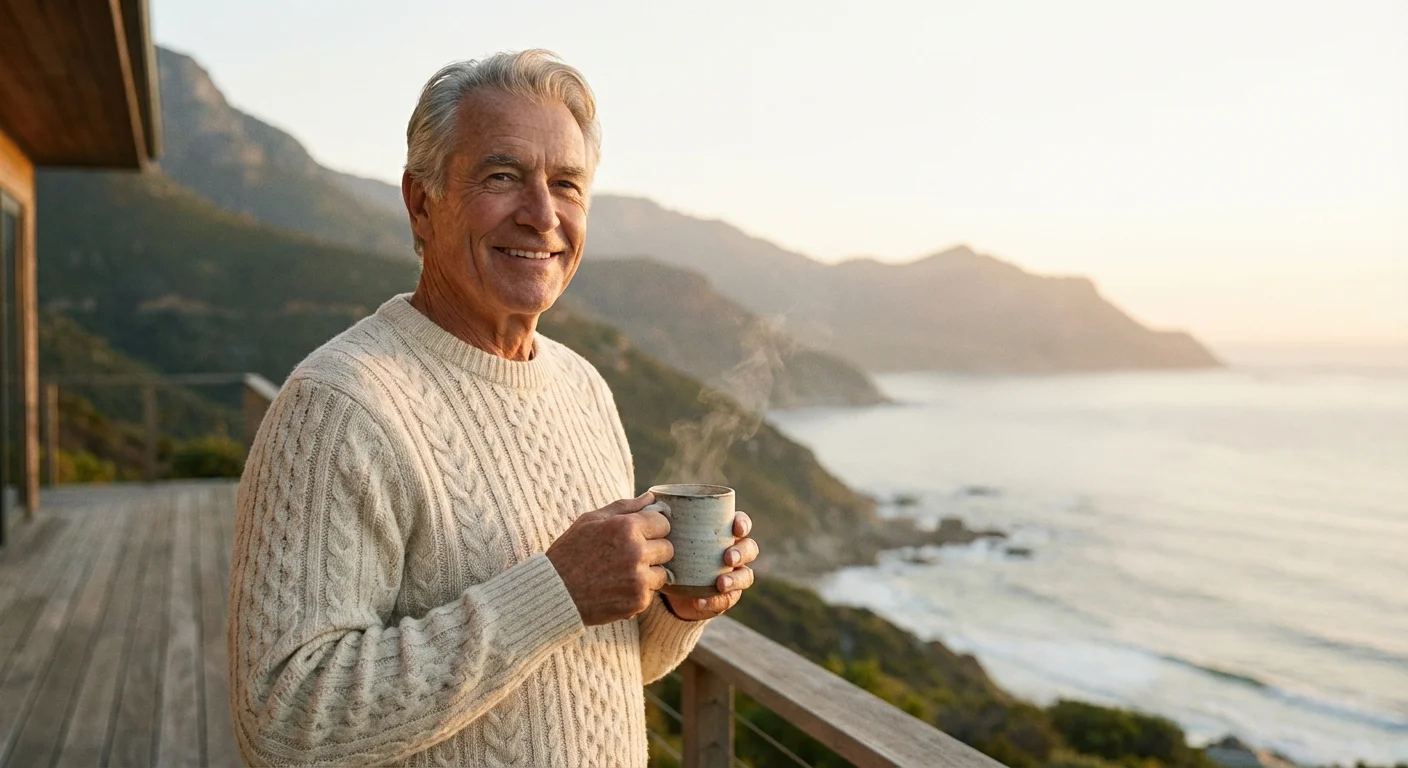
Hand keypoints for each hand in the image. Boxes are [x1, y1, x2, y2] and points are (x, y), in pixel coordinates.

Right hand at [546, 493, 673, 625]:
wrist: (553, 593)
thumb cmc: (570, 552)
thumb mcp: (591, 520)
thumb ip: (625, 507)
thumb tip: (651, 497)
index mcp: (626, 527)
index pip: (663, 523)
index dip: (652, 528)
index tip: (641, 535)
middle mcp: (637, 552)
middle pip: (667, 548)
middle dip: (653, 551)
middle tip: (630, 556)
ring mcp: (639, 578)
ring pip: (662, 573)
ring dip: (648, 573)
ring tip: (622, 574)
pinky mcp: (638, 601)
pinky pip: (650, 593)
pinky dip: (637, 592)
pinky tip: (617, 589)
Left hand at [664, 510, 757, 620]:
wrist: (668, 588)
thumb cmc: (669, 552)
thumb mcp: (664, 536)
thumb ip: (659, 516)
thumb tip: (650, 494)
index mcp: (721, 533)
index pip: (741, 523)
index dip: (743, 524)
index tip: (735, 527)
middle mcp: (732, 552)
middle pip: (749, 548)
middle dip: (742, 552)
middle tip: (727, 558)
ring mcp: (731, 575)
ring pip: (746, 575)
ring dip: (736, 579)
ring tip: (720, 583)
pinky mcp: (723, 597)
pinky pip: (727, 600)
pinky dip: (715, 601)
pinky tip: (700, 602)